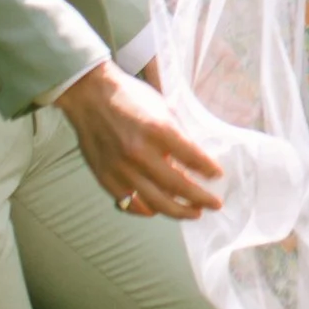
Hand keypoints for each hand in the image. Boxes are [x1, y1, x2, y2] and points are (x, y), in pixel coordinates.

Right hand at [55, 61, 225, 218]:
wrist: (90, 96)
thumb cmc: (130, 98)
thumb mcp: (162, 108)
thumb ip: (178, 136)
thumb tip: (196, 162)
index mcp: (158, 130)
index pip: (194, 158)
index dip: (210, 170)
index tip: (219, 176)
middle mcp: (140, 152)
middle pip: (178, 186)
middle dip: (201, 199)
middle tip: (215, 204)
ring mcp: (121, 169)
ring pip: (156, 202)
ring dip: (179, 211)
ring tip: (193, 212)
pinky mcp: (106, 178)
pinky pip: (131, 204)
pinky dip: (147, 210)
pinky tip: (159, 209)